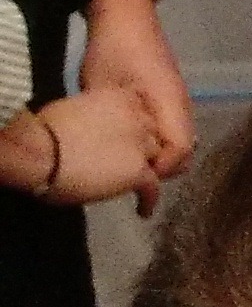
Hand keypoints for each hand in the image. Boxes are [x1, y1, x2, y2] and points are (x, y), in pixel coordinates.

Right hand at [3, 89, 172, 212]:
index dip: (134, 125)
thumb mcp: (74, 111)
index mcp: (122, 95)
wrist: (41, 152)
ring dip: (145, 171)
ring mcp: (142, 144)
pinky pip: (152, 188)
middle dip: (141, 147)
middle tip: (126, 162)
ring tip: (135, 185)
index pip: (142, 108)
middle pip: (151, 134)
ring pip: (154, 159)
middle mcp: (140, 116)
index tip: (125, 136)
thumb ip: (93, 116)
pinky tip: (143, 210)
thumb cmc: (43, 131)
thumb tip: (90, 130)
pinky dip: (149, 200)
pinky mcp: (139, 171)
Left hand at [77, 0, 191, 196]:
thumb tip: (116, 157)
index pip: (180, 152)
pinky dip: (154, 144)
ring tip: (126, 165)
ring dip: (157, 158)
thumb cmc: (112, 51)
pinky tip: (128, 144)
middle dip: (160, 170)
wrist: (123, 14)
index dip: (159, 173)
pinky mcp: (167, 97)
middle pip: (185, 152)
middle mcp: (181, 105)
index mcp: (171, 104)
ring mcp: (177, 101)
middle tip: (126, 179)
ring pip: (178, 141)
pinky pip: (170, 130)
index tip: (131, 183)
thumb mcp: (105, 89)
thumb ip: (117, 124)